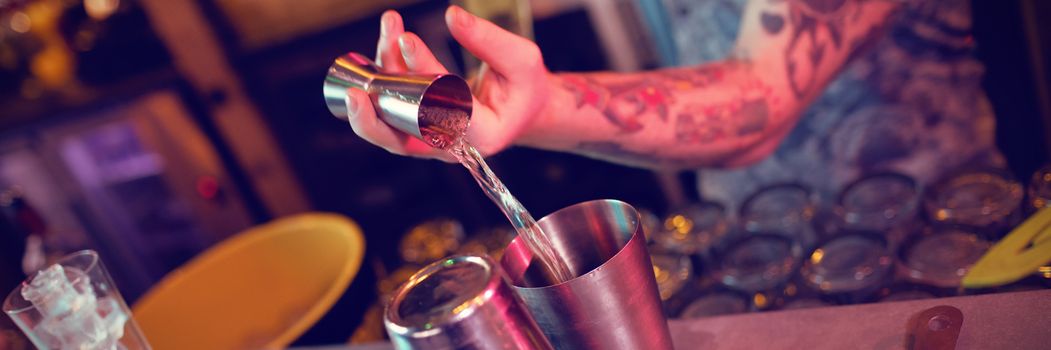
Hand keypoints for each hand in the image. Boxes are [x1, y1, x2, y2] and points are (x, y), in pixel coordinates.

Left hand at [344, 6, 550, 160]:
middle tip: (355, 91)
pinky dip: (386, 69)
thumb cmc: (524, 88)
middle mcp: (451, 146)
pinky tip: (389, 37)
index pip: (445, 113)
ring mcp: (430, 140)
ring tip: (390, 25)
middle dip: (374, 114)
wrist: (522, 107)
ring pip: (390, 118)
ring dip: (382, 71)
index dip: (423, 79)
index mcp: (484, 136)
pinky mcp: (416, 125)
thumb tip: (452, 16)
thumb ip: (488, 40)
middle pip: (402, 140)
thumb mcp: (522, 59)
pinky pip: (391, 103)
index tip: (408, 42)